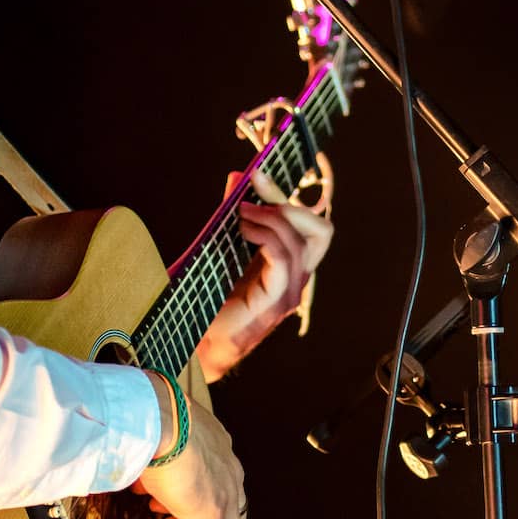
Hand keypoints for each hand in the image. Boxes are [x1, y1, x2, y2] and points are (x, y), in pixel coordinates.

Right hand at [131, 371, 245, 518]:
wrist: (156, 418)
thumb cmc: (153, 418)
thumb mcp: (161, 436)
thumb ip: (160, 454)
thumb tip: (142, 471)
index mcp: (220, 449)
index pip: (221, 484)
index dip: (192, 496)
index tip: (163, 497)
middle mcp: (231, 472)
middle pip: (232, 513)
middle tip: (167, 517)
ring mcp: (226, 495)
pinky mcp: (211, 515)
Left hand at [197, 171, 333, 377]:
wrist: (196, 344)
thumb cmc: (209, 301)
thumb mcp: (225, 246)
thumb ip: (235, 215)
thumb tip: (238, 178)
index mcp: (291, 267)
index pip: (313, 226)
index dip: (288, 196)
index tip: (258, 174)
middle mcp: (298, 279)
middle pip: (321, 229)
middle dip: (288, 202)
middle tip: (256, 192)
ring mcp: (290, 292)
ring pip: (301, 240)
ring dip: (271, 217)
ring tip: (242, 214)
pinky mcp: (275, 302)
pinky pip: (283, 258)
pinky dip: (265, 236)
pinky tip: (243, 231)